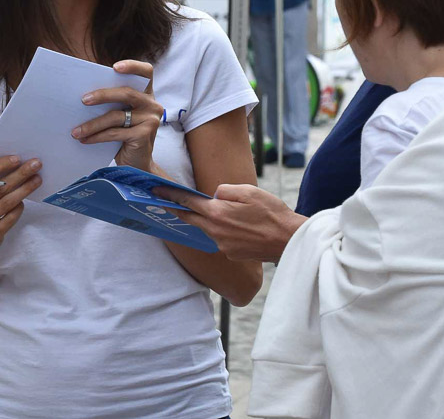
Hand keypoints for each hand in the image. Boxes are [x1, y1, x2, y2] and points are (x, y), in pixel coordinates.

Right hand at [0, 155, 41, 253]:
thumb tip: (14, 164)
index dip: (1, 165)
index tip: (17, 158)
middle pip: (0, 188)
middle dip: (20, 174)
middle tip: (36, 164)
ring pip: (8, 202)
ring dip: (25, 189)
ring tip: (37, 179)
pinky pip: (11, 217)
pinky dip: (19, 207)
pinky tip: (25, 200)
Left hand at [72, 60, 162, 170]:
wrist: (137, 165)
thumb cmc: (125, 136)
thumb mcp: (122, 116)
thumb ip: (114, 103)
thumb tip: (85, 95)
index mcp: (147, 94)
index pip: (146, 72)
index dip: (133, 66)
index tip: (114, 67)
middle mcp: (152, 104)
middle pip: (127, 93)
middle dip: (102, 95)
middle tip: (83, 100)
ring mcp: (151, 120)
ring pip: (116, 116)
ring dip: (92, 124)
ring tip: (76, 131)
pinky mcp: (144, 135)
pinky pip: (114, 133)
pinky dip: (96, 136)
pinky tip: (84, 139)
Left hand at [157, 183, 305, 262]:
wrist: (288, 240)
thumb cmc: (271, 213)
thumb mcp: (248, 190)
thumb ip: (225, 190)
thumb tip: (215, 195)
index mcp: (217, 213)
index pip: (187, 202)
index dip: (169, 195)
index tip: (155, 190)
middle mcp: (215, 231)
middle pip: (192, 218)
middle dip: (179, 209)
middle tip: (166, 201)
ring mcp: (222, 245)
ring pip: (209, 228)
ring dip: (212, 220)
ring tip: (232, 214)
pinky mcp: (231, 253)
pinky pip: (222, 238)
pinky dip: (226, 230)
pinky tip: (244, 227)